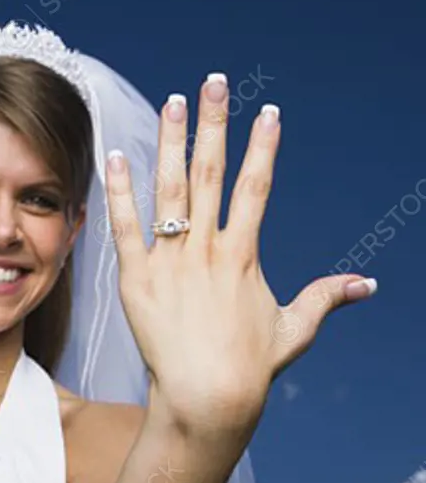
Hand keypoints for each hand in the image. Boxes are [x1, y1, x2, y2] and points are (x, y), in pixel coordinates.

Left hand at [105, 75, 376, 440]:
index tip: (268, 111)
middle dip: (215, 125)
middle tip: (213, 83)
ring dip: (170, 143)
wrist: (206, 399)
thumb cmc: (251, 369)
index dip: (263, 147)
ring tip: (171, 103)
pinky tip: (116, 155)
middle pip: (212, 174)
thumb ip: (324, 298)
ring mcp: (170, 262)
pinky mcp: (137, 279)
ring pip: (170, 190)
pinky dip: (120, 191)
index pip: (256, 187)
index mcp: (244, 255)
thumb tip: (367, 283)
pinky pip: (126, 227)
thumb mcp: (294, 329)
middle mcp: (208, 250)